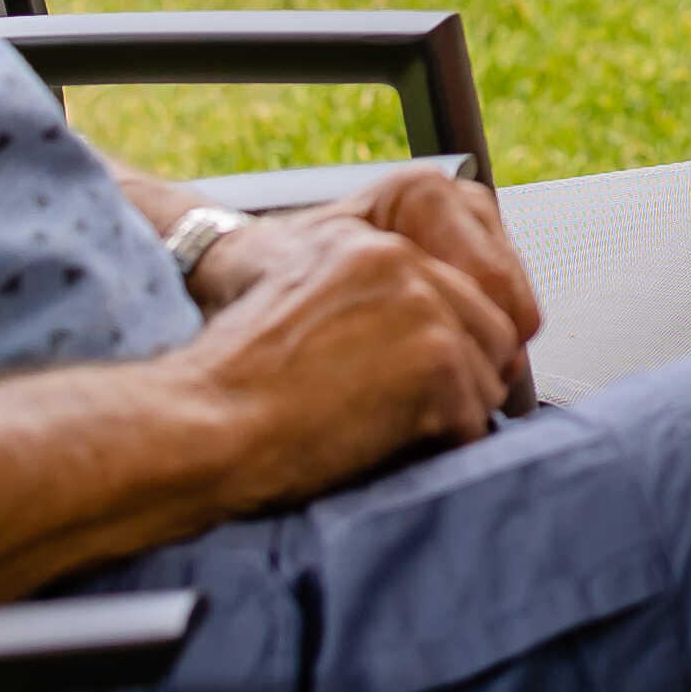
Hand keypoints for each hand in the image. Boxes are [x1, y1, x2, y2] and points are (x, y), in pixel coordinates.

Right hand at [180, 208, 528, 502]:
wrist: (203, 421)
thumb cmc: (234, 384)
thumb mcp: (299, 303)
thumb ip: (365, 302)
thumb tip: (428, 340)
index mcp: (368, 243)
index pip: (458, 292)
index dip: (450, 348)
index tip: (423, 382)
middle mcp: (401, 259)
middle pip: (487, 329)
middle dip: (462, 381)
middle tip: (414, 418)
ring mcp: (423, 306)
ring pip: (486, 376)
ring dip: (448, 416)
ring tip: (384, 433)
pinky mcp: (435, 358)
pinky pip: (471, 420)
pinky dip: (438, 448)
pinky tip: (383, 448)